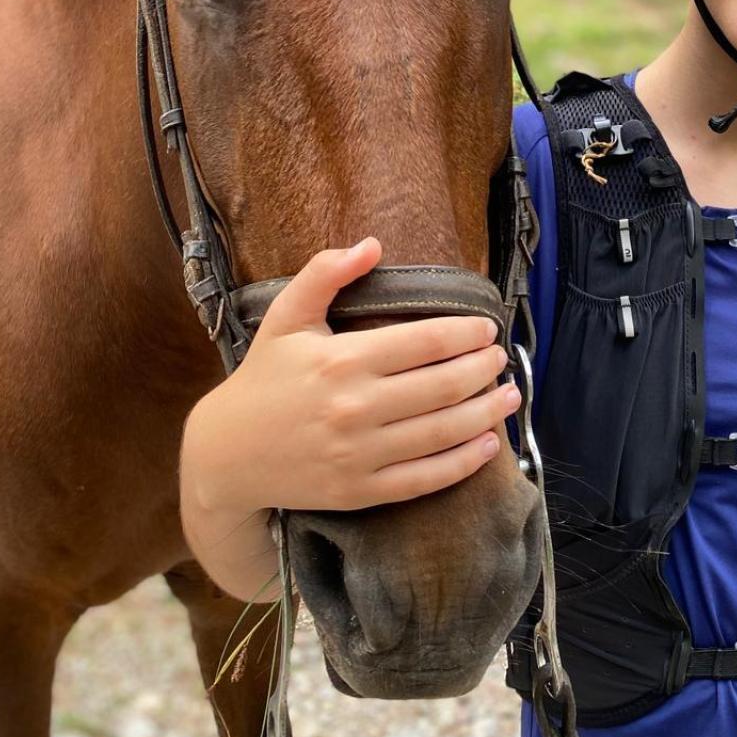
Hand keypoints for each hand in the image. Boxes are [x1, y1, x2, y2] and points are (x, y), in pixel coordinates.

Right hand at [181, 238, 522, 516]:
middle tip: (502, 358)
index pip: (425, 342)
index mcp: (342, 360)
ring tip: (510, 395)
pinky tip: (488, 445)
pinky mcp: (360, 492)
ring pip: (441, 433)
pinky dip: (463, 463)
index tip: (488, 327)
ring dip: (486, 413)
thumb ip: (324, 273)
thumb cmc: (263, 379)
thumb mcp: (285, 317)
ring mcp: (360, 454)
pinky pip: (424, 479)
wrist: (226, 455)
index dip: (466, 333)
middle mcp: (355, 408)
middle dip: (483, 369)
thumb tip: (372, 244)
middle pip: (442, 386)